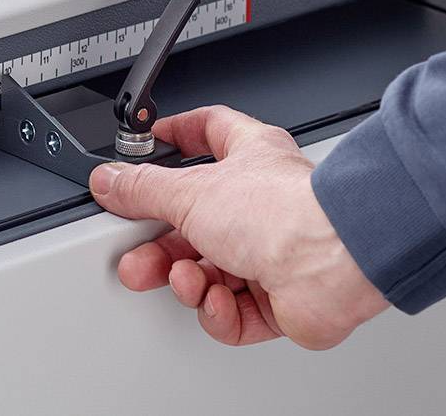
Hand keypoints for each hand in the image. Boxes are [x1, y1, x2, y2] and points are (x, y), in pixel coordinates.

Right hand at [89, 105, 387, 348]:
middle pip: (195, 220)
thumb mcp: (191, 192)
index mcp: (249, 158)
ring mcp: (272, 252)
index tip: (148, 146)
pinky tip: (218, 301)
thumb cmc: (286, 211)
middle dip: (161, 244)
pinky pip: (235, 311)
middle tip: (136, 257)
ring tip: (183, 280)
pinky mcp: (281, 299)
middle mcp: (261, 203)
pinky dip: (219, 312)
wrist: (335, 263)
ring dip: (188, 281)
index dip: (177, 136)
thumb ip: (143, 188)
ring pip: (211, 270)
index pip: (209, 133)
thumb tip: (110, 180)